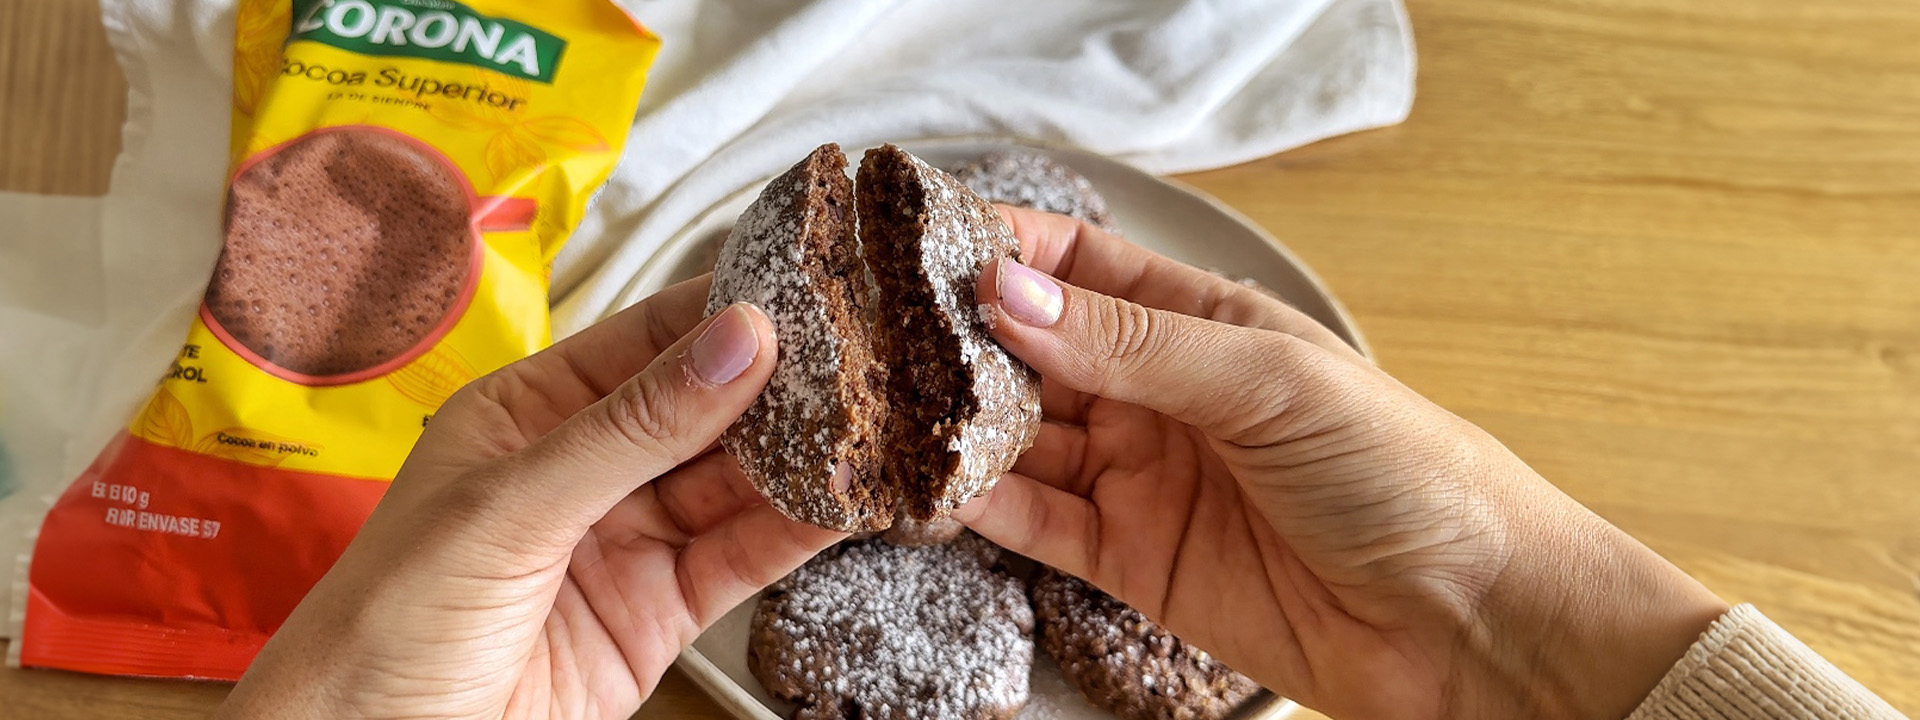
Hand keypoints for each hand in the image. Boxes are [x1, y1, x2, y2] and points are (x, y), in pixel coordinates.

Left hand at [218, 278, 842, 718]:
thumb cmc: (382, 630)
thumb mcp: (507, 508)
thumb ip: (630, 431)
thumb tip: (730, 345)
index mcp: (526, 416)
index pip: (643, 343)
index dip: (722, 315)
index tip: (802, 290)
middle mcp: (581, 472)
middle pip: (701, 411)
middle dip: (779, 384)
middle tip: (858, 354)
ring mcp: (624, 544)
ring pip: (734, 483)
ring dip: (801, 456)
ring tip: (868, 420)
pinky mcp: (658, 616)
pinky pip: (741, 559)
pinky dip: (797, 531)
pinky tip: (842, 499)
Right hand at [957, 207, 1730, 719]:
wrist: (1465, 623)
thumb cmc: (1404, 474)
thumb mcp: (1269, 382)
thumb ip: (1133, 344)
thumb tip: (1011, 292)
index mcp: (1204, 323)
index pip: (1083, 263)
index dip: (1006, 248)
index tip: (926, 246)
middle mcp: (1163, 394)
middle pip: (1036, 352)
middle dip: (963, 341)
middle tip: (882, 335)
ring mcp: (1144, 476)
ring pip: (1024, 438)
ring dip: (962, 425)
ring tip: (890, 411)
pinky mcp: (1133, 560)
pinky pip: (1038, 522)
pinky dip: (983, 505)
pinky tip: (937, 485)